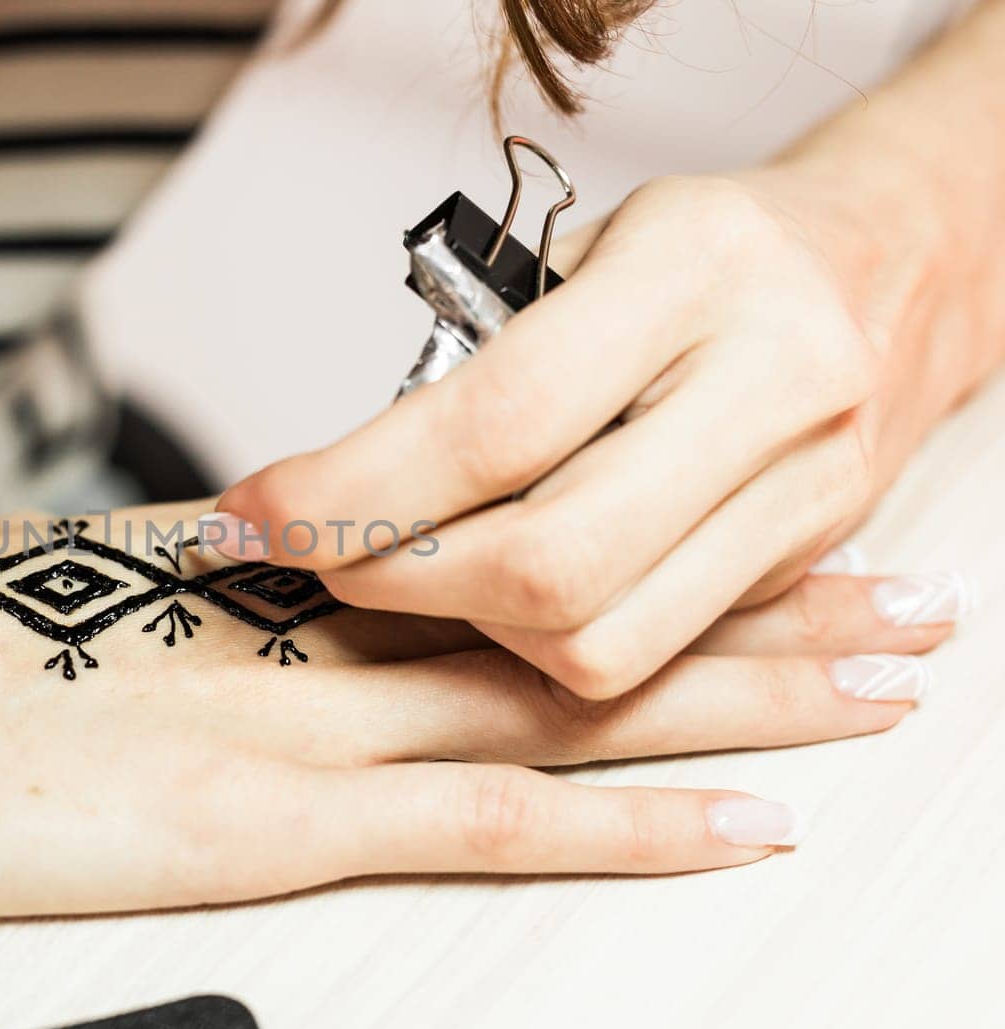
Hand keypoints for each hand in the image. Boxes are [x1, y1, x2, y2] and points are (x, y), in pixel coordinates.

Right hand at [0, 504, 949, 915]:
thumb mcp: (97, 613)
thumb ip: (220, 620)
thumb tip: (285, 606)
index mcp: (279, 584)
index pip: (507, 567)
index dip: (653, 555)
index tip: (764, 542)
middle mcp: (313, 641)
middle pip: (576, 623)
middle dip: (754, 614)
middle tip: (898, 599)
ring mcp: (297, 730)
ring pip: (563, 706)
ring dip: (735, 697)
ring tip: (878, 684)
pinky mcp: (258, 827)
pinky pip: (479, 823)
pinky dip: (620, 825)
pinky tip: (736, 820)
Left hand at [213, 165, 978, 698]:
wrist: (894, 263)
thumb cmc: (712, 253)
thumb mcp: (586, 254)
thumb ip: (480, 362)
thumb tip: (337, 486)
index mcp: (692, 273)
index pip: (495, 422)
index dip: (351, 492)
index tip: (256, 512)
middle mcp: (768, 386)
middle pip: (547, 566)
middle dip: (396, 583)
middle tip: (324, 556)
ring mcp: (803, 491)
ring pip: (600, 647)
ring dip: (471, 633)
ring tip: (418, 571)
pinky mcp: (803, 565)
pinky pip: (646, 654)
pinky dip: (545, 643)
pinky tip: (502, 594)